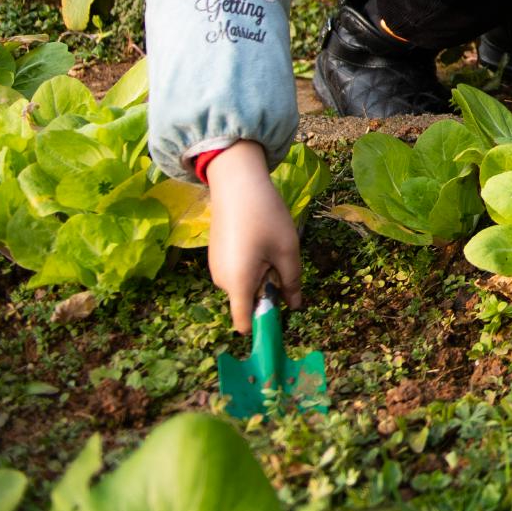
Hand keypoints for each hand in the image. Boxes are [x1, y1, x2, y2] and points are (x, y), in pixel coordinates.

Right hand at [205, 140, 302, 332]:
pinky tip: (258, 239)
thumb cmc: (265, 217)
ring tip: (269, 245)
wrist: (236, 183)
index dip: (263, 327)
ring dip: (261, 275)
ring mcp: (216, 268)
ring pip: (245, 285)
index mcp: (237, 284)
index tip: (282, 319)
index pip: (244, 323)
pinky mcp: (216, 256)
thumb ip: (292, 282)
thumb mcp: (287, 249)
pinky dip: (251, 265)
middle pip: (249, 301)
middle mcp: (221, 281)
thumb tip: (295, 306)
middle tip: (281, 261)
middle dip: (268, 291)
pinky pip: (238, 272)